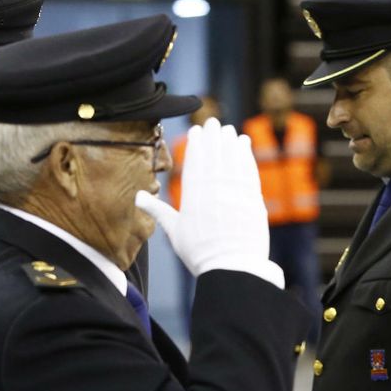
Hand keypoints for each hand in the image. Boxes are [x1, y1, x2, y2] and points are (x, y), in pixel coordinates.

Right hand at [135, 117, 279, 282]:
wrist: (233, 269)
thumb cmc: (200, 254)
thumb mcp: (175, 232)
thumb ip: (158, 211)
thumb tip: (137, 197)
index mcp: (194, 197)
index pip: (196, 163)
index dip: (197, 145)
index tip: (197, 130)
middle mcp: (215, 191)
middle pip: (215, 157)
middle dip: (215, 137)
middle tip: (215, 121)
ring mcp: (236, 194)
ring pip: (233, 161)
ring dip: (231, 143)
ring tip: (230, 130)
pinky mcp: (253, 200)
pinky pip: (249, 171)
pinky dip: (247, 156)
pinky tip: (244, 146)